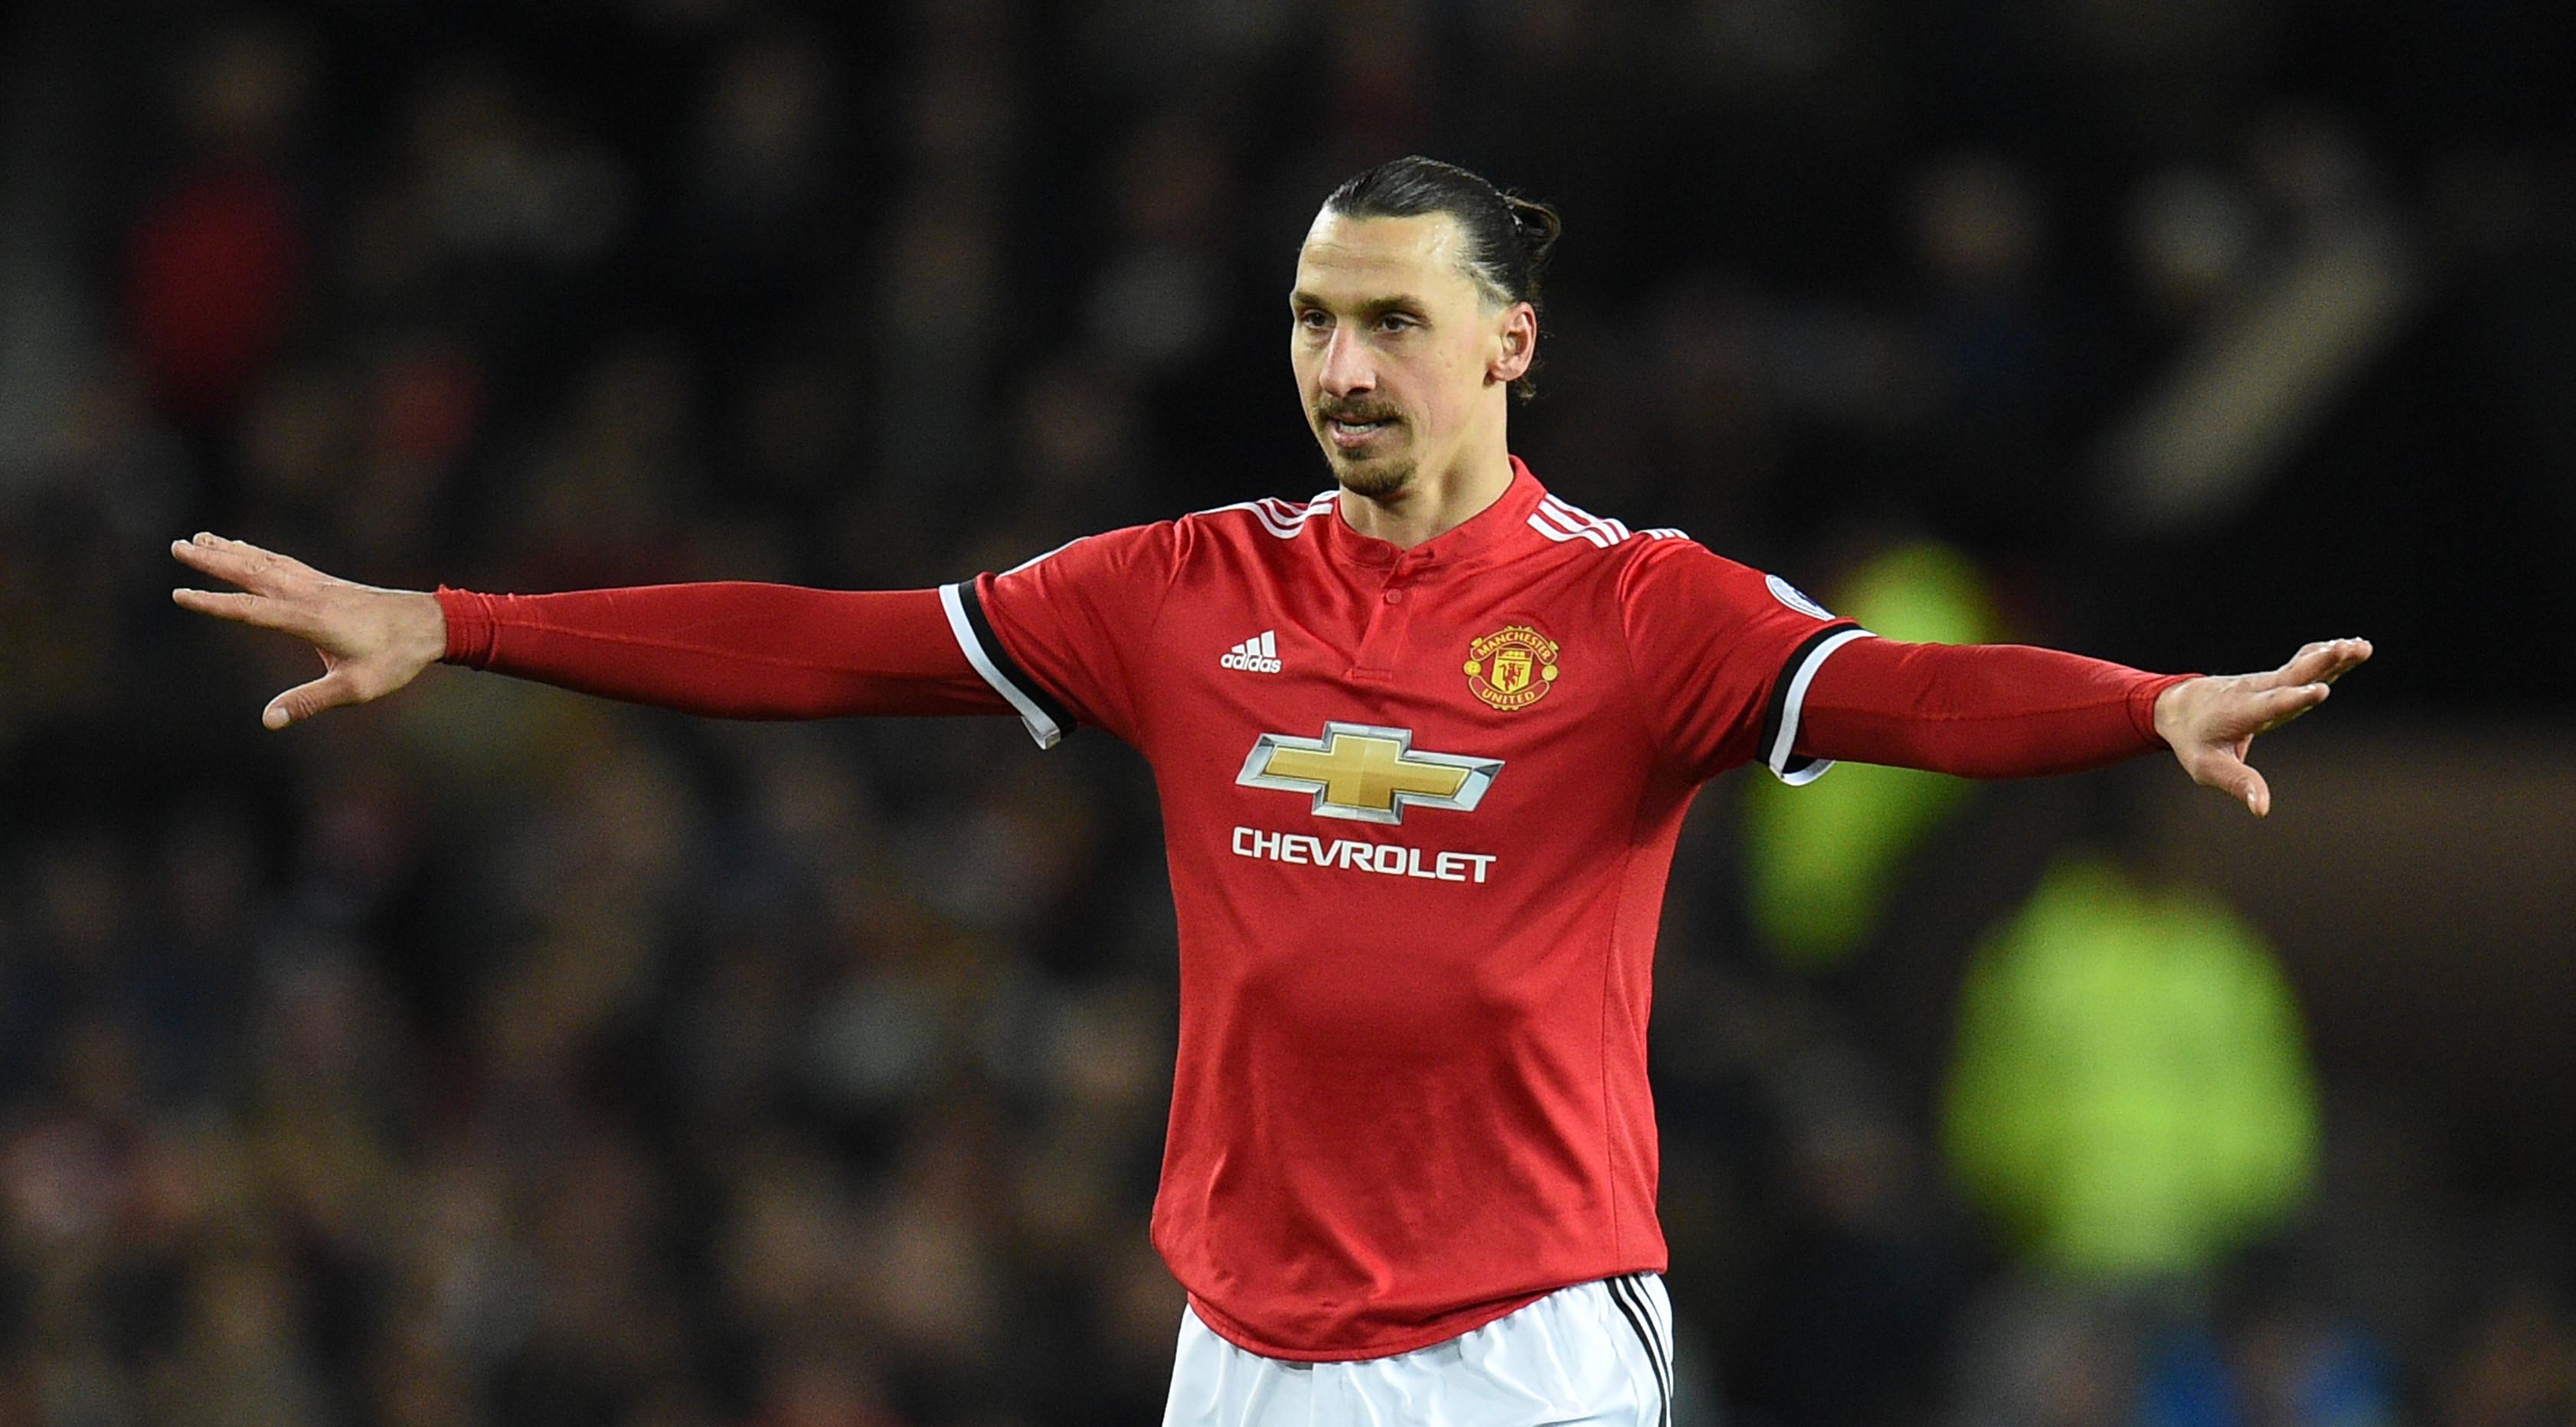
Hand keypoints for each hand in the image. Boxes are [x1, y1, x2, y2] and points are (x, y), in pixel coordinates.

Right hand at [170, 533, 448, 728]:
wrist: (430, 625)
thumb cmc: (395, 659)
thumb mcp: (355, 689)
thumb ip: (310, 702)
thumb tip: (269, 721)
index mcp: (308, 618)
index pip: (249, 609)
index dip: (212, 603)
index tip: (178, 594)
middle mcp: (308, 594)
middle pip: (250, 573)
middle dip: (211, 561)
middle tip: (176, 546)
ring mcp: (317, 584)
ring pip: (265, 562)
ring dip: (230, 551)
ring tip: (198, 539)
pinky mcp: (326, 583)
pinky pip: (283, 562)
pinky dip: (258, 553)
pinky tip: (245, 550)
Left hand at [2153, 637, 2371, 816]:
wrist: (2180, 707)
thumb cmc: (2195, 741)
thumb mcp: (2207, 768)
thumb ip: (2237, 784)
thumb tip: (2261, 809)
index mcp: (2242, 713)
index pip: (2272, 704)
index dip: (2296, 698)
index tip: (2320, 690)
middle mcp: (2258, 692)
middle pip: (2292, 676)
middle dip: (2321, 664)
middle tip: (2348, 650)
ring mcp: (2268, 682)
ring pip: (2302, 666)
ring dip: (2331, 656)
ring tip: (2362, 646)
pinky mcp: (2276, 679)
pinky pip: (2303, 663)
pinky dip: (2325, 654)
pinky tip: (2354, 645)